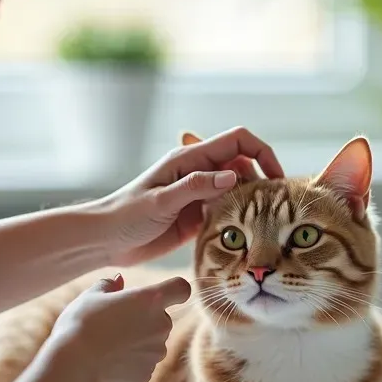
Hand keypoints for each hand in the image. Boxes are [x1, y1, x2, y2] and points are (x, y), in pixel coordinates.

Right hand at [45, 274, 191, 381]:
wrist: (74, 367)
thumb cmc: (80, 325)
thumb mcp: (90, 297)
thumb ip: (108, 286)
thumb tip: (118, 281)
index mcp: (151, 300)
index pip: (180, 288)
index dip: (174, 290)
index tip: (160, 294)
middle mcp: (161, 326)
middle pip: (161, 318)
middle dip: (144, 319)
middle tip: (114, 323)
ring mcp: (156, 352)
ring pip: (152, 343)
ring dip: (138, 342)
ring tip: (107, 345)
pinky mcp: (147, 374)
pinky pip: (142, 364)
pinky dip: (130, 362)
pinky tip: (107, 363)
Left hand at [99, 126, 284, 265]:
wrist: (105, 240)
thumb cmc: (126, 216)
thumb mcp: (160, 201)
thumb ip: (195, 187)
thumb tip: (235, 175)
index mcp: (189, 159)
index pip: (237, 141)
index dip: (262, 152)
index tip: (276, 178)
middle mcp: (198, 172)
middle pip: (243, 164)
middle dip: (262, 179)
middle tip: (273, 207)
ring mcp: (199, 194)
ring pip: (238, 188)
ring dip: (252, 201)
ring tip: (264, 222)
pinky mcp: (198, 216)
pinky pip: (227, 211)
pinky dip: (240, 218)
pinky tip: (246, 234)